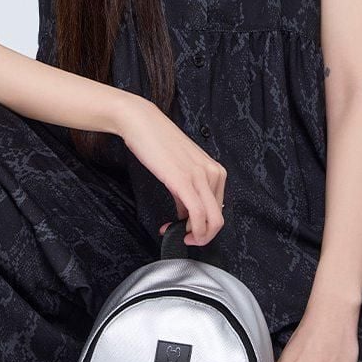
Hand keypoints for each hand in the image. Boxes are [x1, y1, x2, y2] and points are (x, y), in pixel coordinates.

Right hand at [118, 95, 226, 246]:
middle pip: (219, 219)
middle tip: (184, 238)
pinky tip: (173, 229)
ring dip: (194, 235)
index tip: (186, 229)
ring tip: (175, 233)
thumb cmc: (158, 142)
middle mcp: (213, 173)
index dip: (203, 226)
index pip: (219, 209)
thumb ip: (187, 191)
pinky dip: (190, 230)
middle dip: (202, 236)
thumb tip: (185, 213)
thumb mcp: (180, 168)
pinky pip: (197, 214)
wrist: (142, 123)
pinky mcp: (184, 180)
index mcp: (215, 170)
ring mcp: (200, 177)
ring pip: (212, 221)